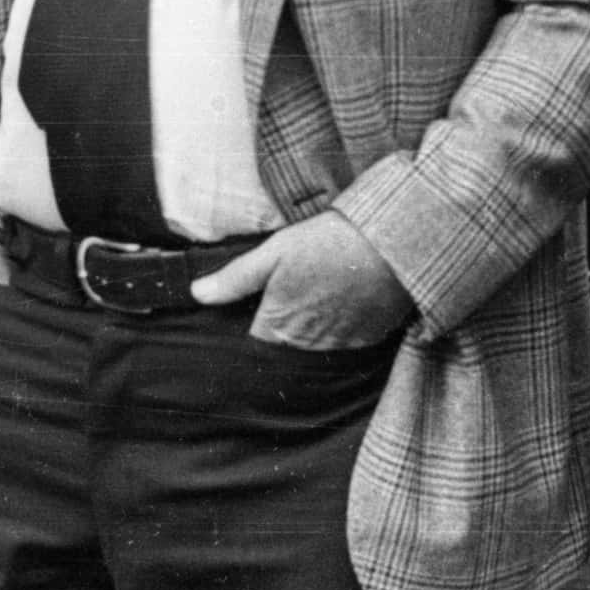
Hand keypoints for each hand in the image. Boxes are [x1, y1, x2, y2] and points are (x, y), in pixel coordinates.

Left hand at [186, 212, 414, 349]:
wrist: (391, 246)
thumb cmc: (327, 244)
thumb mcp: (274, 252)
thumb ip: (235, 279)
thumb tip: (198, 294)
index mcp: (279, 327)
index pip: (255, 342)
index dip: (254, 322)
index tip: (260, 303)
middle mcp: (307, 345)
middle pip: (285, 344)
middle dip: (285, 324)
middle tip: (296, 290)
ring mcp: (341, 345)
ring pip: (316, 344)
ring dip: (314, 326)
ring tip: (322, 291)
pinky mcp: (370, 339)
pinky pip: (347, 340)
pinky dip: (343, 325)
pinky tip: (346, 298)